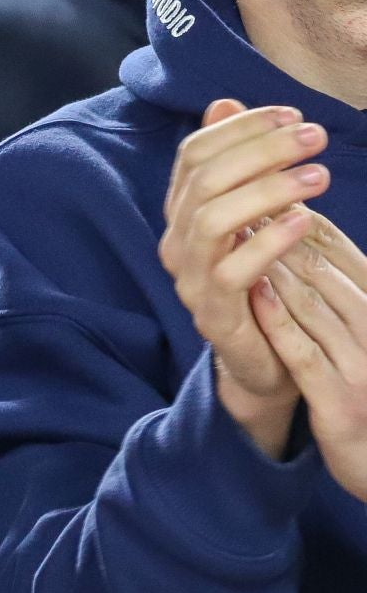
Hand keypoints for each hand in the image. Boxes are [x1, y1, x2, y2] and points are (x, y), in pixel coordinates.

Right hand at [159, 99, 325, 455]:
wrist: (267, 359)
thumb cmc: (265, 279)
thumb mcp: (253, 214)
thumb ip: (237, 164)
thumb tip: (222, 102)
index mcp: (181, 214)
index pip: (194, 154)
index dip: (241, 127)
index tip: (292, 114)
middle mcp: (176, 243)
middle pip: (204, 180)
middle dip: (262, 150)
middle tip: (315, 137)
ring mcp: (190, 280)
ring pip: (212, 219)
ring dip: (268, 189)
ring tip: (319, 175)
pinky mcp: (214, 314)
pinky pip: (233, 270)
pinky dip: (269, 240)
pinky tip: (303, 220)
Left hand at [252, 210, 366, 500]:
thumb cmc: (364, 391)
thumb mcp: (358, 335)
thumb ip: (338, 292)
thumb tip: (302, 243)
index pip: (342, 255)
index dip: (303, 221)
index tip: (267, 192)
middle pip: (325, 270)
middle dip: (281, 232)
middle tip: (242, 200)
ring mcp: (359, 365)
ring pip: (314, 303)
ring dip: (275, 265)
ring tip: (239, 232)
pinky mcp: (339, 401)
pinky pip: (305, 351)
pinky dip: (280, 319)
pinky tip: (254, 293)